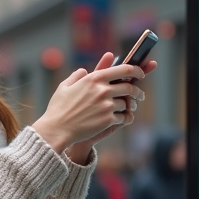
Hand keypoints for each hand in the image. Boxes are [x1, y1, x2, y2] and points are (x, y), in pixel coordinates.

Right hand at [33, 53, 147, 155]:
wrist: (57, 129)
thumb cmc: (59, 108)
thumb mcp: (65, 86)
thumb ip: (77, 75)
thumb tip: (84, 71)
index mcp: (95, 77)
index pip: (124, 69)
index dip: (137, 70)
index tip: (141, 73)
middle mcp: (103, 89)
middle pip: (130, 87)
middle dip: (138, 91)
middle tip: (140, 95)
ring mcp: (107, 105)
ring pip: (127, 103)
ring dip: (130, 106)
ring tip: (129, 108)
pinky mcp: (108, 120)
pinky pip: (124, 117)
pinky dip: (124, 118)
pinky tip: (122, 119)